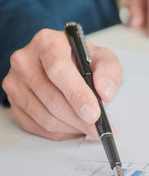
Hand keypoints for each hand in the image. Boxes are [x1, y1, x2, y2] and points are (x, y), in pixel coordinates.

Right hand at [2, 29, 122, 140]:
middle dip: (79, 119)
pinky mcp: (13, 102)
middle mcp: (25, 60)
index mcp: (47, 43)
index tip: (94, 113)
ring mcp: (15, 82)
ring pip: (44, 116)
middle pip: (52, 98)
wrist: (65, 61)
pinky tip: (74, 127)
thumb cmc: (83, 59)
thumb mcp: (104, 58)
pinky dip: (60, 132)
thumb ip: (109, 72)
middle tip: (98, 128)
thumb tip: (105, 92)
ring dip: (71, 127)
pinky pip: (36, 126)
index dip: (77, 94)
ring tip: (89, 127)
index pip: (58, 70)